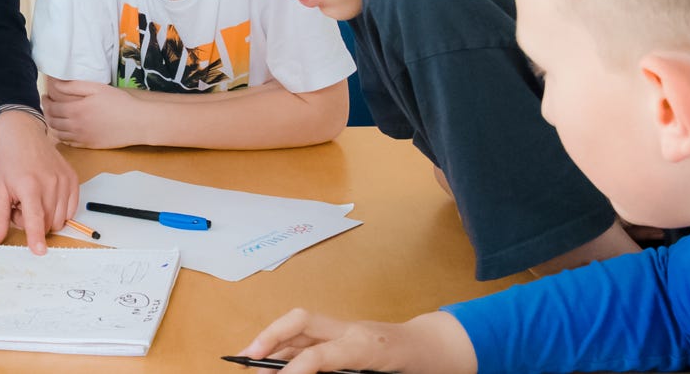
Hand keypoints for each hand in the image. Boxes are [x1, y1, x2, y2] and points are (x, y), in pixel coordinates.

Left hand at [0, 110, 78, 254]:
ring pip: (60, 219)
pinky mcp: (73, 179)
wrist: (24, 135)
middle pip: (47, 223)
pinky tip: (47, 198)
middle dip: (34, 224)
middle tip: (21, 206)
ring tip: (34, 200)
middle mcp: (50, 183)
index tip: (39, 251)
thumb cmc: (10, 161)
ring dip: (47, 218)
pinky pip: (71, 209)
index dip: (36, 237)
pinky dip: (59, 211)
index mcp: (29, 186)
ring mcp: (64, 181)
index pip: (34, 218)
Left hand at [42, 79, 145, 148]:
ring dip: (53, 125)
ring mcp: (81, 138)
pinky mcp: (89, 145)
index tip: (45, 96)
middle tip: (48, 106)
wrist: (137, 122)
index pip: (51, 108)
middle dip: (47, 113)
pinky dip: (63, 136)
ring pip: (58, 134)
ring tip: (55, 117)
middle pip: (52, 122)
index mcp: (75, 111)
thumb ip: (74, 86)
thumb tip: (55, 84)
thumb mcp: (96, 88)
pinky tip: (66, 130)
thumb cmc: (119, 102)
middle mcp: (75, 127)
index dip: (45, 101)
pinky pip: (69, 143)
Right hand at [239, 309, 476, 373]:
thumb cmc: (424, 367)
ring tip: (251, 363)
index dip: (297, 370)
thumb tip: (309, 372)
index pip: (322, 354)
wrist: (443, 347)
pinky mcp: (346, 333)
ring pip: (301, 327)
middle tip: (246, 358)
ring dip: (272, 341)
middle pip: (302, 320)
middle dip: (270, 336)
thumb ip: (350, 373)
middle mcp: (353, 331)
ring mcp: (348, 329)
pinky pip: (311, 336)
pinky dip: (288, 346)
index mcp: (368, 345)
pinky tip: (275, 361)